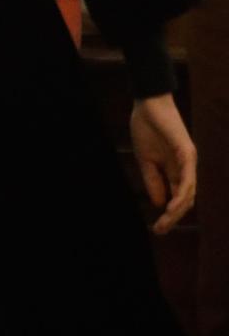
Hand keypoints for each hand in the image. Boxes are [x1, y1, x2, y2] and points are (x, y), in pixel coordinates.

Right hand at [132, 94, 198, 234]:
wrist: (148, 105)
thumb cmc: (146, 128)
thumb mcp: (145, 160)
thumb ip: (153, 180)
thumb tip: (159, 203)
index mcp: (174, 171)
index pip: (176, 198)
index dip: (169, 214)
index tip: (156, 228)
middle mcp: (185, 169)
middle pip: (185, 199)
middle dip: (173, 217)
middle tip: (159, 230)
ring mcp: (188, 162)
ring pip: (189, 192)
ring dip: (178, 210)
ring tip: (165, 221)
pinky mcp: (187, 154)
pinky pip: (188, 178)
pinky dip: (182, 193)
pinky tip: (174, 205)